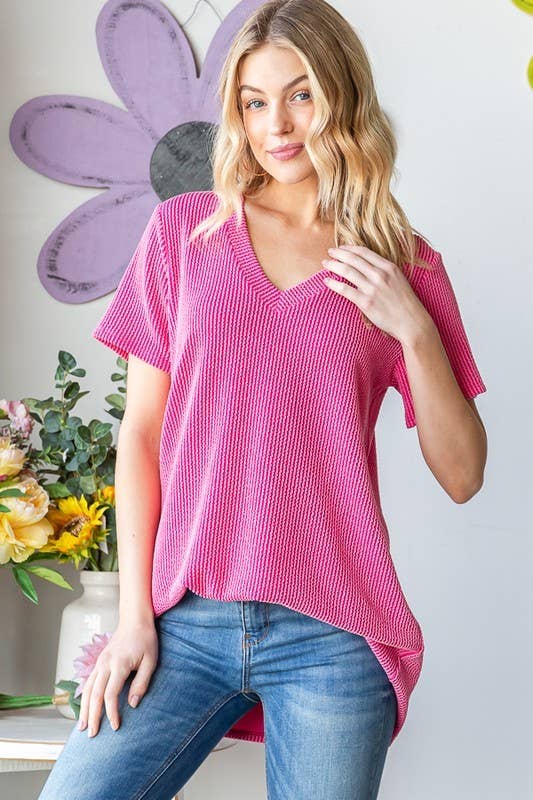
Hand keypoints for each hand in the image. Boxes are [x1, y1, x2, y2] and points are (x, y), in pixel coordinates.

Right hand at [77, 619, 157, 737]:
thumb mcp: (150, 661)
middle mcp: (105, 664)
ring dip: (84, 709)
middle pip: (94, 695)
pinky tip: (84, 708)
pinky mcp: (99, 662)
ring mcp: (99, 662)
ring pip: (87, 689)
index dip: (111, 713)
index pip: (110, 695)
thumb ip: (141, 683)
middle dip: (92, 716)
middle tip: (91, 735)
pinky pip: (88, 682)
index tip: (116, 727)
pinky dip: (85, 697)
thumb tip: (133, 705)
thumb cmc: (145, 639)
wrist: (135, 620)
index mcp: (118, 664)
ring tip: (82, 727)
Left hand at [322, 244, 431, 344]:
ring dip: (333, 265)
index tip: (342, 247)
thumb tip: (368, 266)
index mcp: (389, 267)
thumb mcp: (399, 279)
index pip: (364, 252)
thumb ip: (384, 271)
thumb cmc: (405, 303)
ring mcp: (372, 288)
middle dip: (339, 253)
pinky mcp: (366, 302)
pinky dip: (333, 284)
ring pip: (347, 271)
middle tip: (330, 252)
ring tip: (325, 264)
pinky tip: (326, 281)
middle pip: (353, 259)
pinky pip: (344, 290)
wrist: (411, 322)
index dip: (350, 248)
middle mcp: (380, 275)